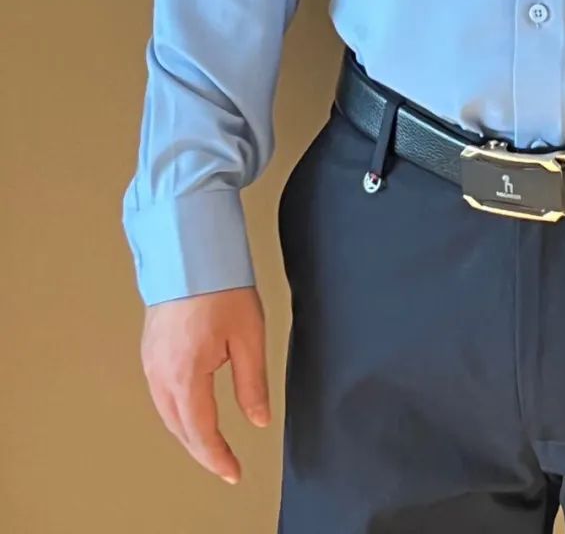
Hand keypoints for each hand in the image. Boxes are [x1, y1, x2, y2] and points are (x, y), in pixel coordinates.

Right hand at [140, 285, 270, 483]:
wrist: (189, 249)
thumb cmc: (220, 284)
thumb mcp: (249, 335)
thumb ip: (252, 383)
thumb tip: (258, 419)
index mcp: (187, 375)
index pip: (201, 432)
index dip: (218, 457)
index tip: (233, 472)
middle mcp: (161, 374)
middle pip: (180, 428)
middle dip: (203, 450)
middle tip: (225, 463)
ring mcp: (151, 362)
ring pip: (167, 414)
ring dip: (188, 433)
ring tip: (211, 444)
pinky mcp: (149, 349)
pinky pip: (160, 394)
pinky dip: (176, 412)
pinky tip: (191, 411)